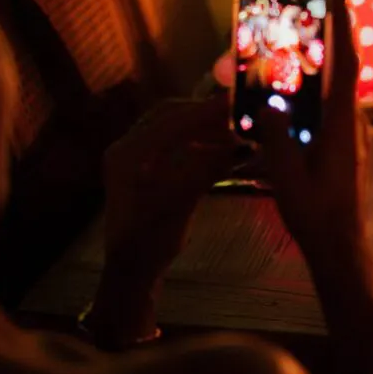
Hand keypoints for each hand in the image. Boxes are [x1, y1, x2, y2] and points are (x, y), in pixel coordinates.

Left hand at [102, 97, 240, 280]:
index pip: (171, 119)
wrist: (132, 269)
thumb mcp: (181, 203)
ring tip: (235, 134)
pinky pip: (175, 145)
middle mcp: (128, 148)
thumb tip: (244, 145)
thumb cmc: (151, 239)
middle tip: (238, 116)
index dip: (205, 110)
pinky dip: (200, 143)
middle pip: (171, 117)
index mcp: (129, 152)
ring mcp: (136, 158)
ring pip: (174, 129)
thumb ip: (208, 168)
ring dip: (204, 129)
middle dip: (205, 115)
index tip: (237, 104)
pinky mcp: (146, 169)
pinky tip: (221, 151)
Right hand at [255, 0, 368, 256]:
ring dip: (311, 68)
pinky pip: (327, 109)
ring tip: (283, 48)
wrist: (339, 246)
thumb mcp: (287, 174)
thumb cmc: (316, 213)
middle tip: (298, 11)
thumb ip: (276, 136)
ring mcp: (351, 134)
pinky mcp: (345, 145)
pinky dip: (309, 93)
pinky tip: (284, 94)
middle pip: (337, 70)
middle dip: (320, 38)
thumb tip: (267, 104)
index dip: (342, 24)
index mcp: (342, 124)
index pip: (345, 64)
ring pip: (330, 90)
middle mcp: (352, 123)